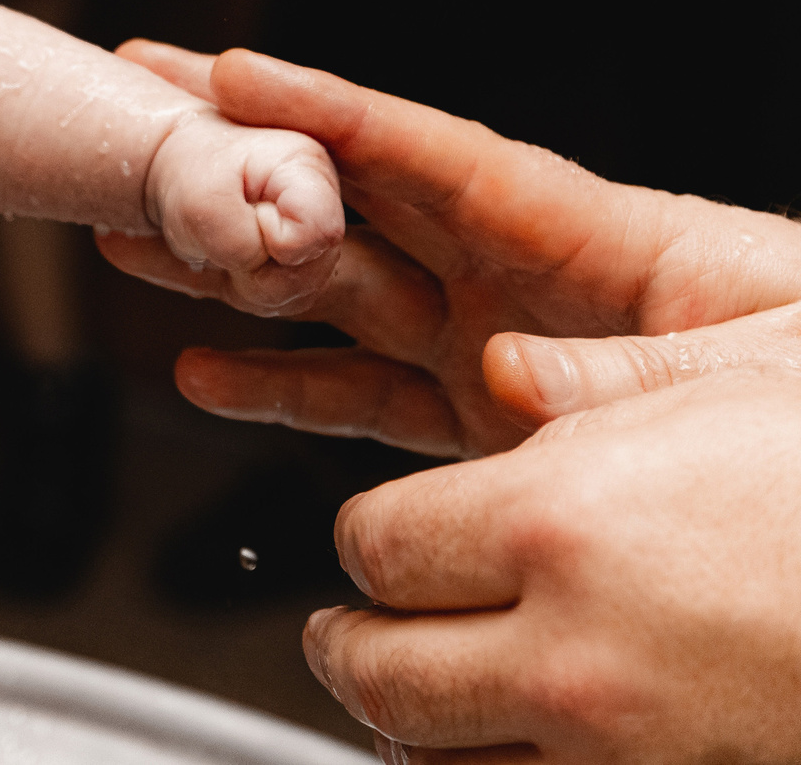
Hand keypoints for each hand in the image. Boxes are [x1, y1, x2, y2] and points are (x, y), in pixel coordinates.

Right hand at [97, 45, 800, 456]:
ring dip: (233, 265)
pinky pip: (361, 395)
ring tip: (136, 236)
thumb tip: (512, 373)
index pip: (438, 154)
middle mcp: (523, 281)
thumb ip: (626, 367)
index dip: (331, 112)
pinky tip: (209, 375)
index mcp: (599, 238)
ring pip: (336, 292)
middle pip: (360, 198)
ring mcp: (494, 347)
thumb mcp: (755, 366)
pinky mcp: (485, 425)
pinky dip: (281, 387)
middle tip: (147, 104)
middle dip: (246, 149)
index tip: (234, 72)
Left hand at [307, 364, 800, 762]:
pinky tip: (512, 749)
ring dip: (417, 729)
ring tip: (422, 693)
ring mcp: (625, 754)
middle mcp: (573, 653)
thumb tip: (503, 367)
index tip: (387, 535)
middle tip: (356, 627)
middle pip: (378, 671)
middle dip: (355, 643)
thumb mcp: (738, 382)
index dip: (373, 539)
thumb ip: (593, 379)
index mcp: (557, 524)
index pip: (375, 548)